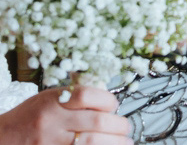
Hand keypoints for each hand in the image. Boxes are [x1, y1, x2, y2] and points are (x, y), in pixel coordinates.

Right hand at [0, 87, 130, 144]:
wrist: (3, 138)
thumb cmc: (30, 117)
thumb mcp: (49, 99)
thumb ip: (76, 98)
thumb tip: (110, 103)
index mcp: (53, 101)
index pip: (88, 95)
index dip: (108, 100)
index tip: (114, 106)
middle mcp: (52, 121)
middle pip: (96, 121)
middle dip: (118, 125)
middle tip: (125, 128)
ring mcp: (51, 142)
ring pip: (92, 142)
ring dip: (115, 142)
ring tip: (125, 143)